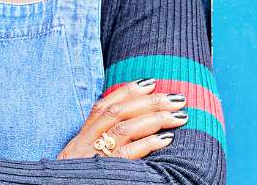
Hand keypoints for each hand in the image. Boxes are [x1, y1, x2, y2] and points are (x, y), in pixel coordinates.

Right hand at [57, 78, 188, 159]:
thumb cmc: (77, 177)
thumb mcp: (81, 158)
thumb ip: (98, 141)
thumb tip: (129, 125)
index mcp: (81, 137)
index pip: (103, 105)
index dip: (127, 91)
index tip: (151, 82)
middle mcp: (86, 142)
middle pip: (118, 112)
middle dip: (150, 102)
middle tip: (176, 98)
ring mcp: (95, 155)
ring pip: (125, 128)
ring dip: (155, 119)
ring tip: (179, 116)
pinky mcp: (105, 170)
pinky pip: (128, 153)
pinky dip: (148, 143)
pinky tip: (166, 139)